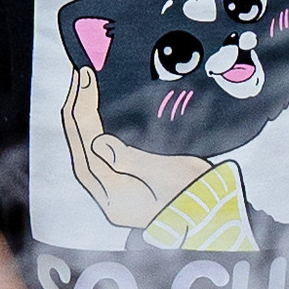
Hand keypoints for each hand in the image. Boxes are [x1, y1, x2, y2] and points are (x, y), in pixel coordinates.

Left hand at [60, 65, 206, 230]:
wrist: (212, 214)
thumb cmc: (196, 194)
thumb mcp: (166, 173)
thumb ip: (130, 159)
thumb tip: (97, 141)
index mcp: (116, 197)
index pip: (89, 147)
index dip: (84, 110)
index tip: (85, 79)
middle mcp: (108, 197)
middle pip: (80, 148)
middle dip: (76, 110)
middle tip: (79, 74)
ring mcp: (111, 193)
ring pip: (84, 150)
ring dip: (79, 118)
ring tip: (79, 88)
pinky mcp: (117, 186)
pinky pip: (94, 154)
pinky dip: (89, 131)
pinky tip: (89, 114)